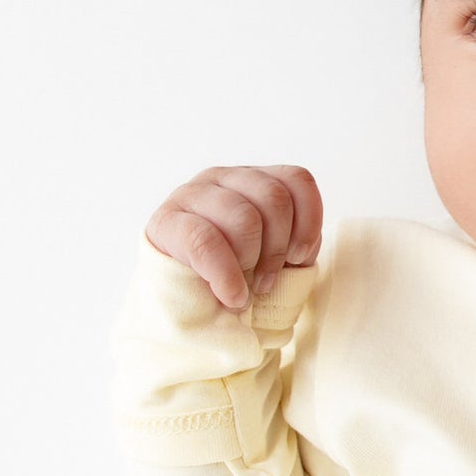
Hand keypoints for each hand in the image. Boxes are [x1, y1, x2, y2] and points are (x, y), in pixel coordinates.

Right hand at [144, 165, 323, 309]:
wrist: (182, 298)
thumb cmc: (237, 274)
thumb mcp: (275, 255)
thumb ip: (296, 244)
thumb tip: (302, 249)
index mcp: (256, 179)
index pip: (297, 180)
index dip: (308, 222)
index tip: (300, 257)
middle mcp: (225, 177)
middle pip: (275, 198)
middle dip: (278, 248)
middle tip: (267, 280)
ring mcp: (193, 193)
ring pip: (244, 217)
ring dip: (250, 261)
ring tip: (246, 288)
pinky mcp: (166, 220)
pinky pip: (205, 241)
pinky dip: (226, 275)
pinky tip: (231, 297)